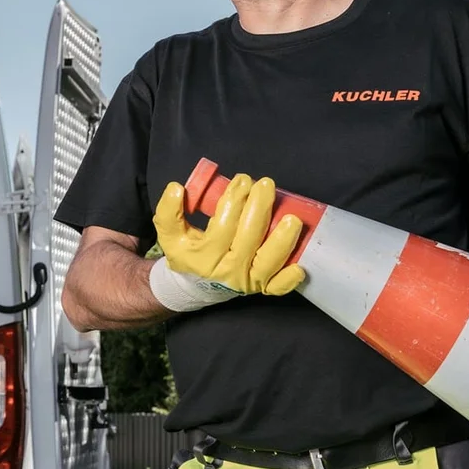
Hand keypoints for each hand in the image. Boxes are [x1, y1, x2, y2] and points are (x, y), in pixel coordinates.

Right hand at [151, 173, 305, 299]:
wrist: (197, 285)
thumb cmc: (189, 253)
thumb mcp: (170, 235)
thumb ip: (169, 212)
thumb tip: (176, 189)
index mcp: (202, 257)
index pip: (222, 226)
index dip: (234, 201)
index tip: (242, 180)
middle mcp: (226, 271)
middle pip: (248, 238)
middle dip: (260, 208)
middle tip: (266, 185)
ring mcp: (246, 282)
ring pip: (268, 262)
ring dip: (282, 241)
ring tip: (293, 218)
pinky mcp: (261, 288)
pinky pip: (279, 287)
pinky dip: (290, 278)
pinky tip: (300, 265)